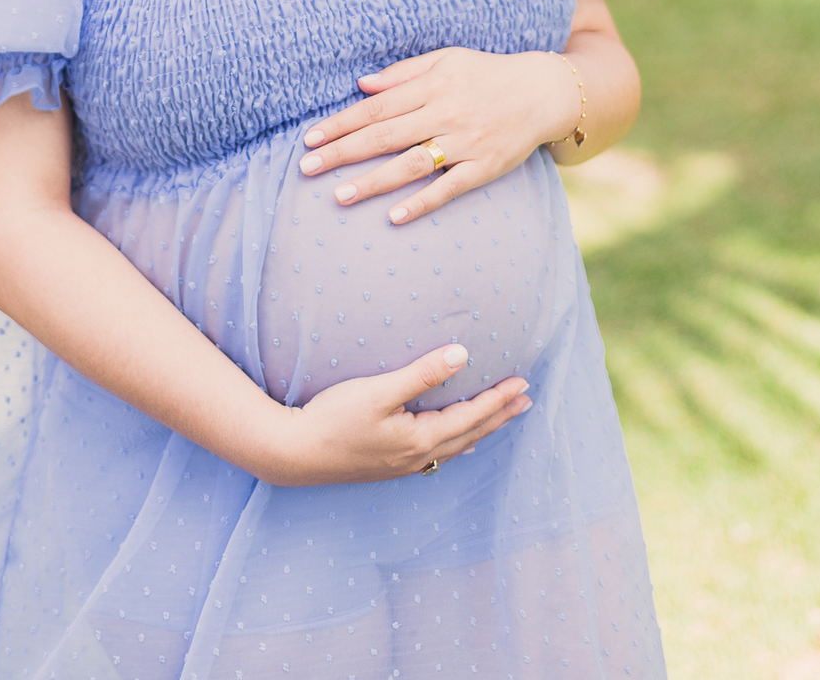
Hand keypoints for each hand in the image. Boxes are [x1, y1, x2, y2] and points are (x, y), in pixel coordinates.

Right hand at [257, 342, 530, 486]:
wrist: (294, 453)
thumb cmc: (333, 418)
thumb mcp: (378, 391)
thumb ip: (420, 374)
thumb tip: (461, 355)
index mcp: (420, 439)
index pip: (471, 417)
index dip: (498, 399)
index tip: (523, 384)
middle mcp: (417, 457)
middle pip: (470, 434)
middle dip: (498, 416)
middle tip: (525, 400)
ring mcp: (402, 465)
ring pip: (454, 447)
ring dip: (480, 430)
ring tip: (499, 419)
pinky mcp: (387, 465)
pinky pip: (436, 454)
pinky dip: (455, 442)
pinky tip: (452, 441)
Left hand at [297, 47, 581, 225]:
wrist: (543, 91)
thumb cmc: (487, 73)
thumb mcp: (446, 59)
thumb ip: (403, 73)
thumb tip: (361, 85)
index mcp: (432, 86)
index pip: (376, 107)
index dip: (341, 123)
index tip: (310, 139)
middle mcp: (445, 113)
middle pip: (385, 135)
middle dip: (344, 153)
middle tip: (307, 170)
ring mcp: (466, 142)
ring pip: (412, 164)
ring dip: (373, 181)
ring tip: (340, 196)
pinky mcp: (486, 166)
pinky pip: (450, 188)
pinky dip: (422, 203)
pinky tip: (394, 217)